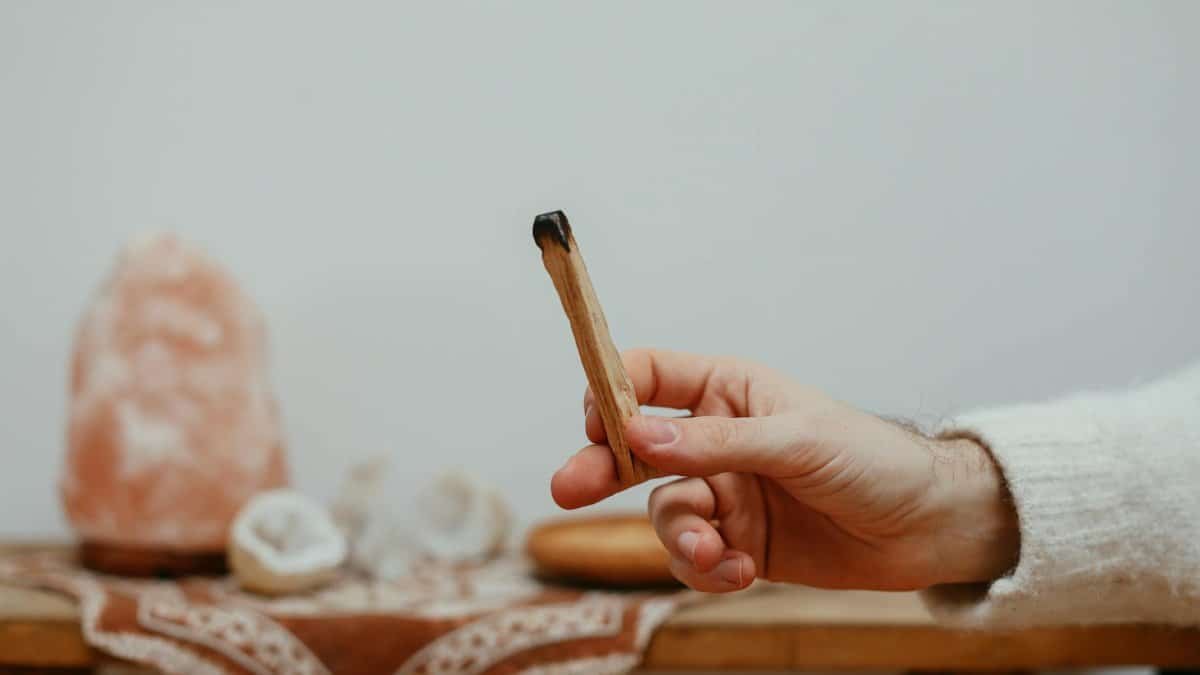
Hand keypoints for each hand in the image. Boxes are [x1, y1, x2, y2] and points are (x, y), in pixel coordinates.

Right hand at [551, 349, 1018, 592]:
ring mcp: (726, 492)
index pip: (650, 376)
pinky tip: (738, 572)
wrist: (927, 528)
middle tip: (566, 490)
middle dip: (602, 469)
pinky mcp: (738, 542)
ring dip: (680, 536)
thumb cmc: (873, 459)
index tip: (595, 422)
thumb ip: (716, 442)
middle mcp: (717, 439)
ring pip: (666, 511)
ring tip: (712, 553)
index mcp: (729, 389)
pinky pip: (695, 556)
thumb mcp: (796, 440)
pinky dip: (706, 568)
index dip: (613, 392)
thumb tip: (640, 438)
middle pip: (636, 448)